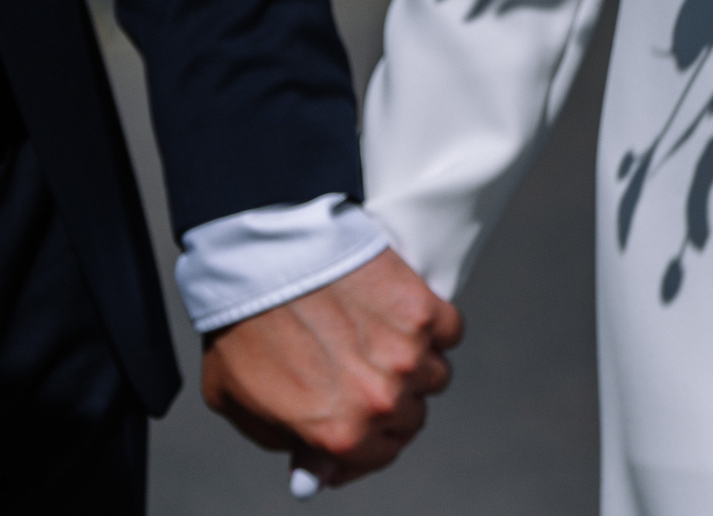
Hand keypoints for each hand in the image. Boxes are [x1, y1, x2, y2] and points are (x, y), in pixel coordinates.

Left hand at [200, 248, 464, 487]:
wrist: (262, 258)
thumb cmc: (241, 331)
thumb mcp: (242, 403)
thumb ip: (287, 442)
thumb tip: (315, 476)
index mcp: (341, 434)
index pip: (383, 454)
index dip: (369, 439)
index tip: (359, 421)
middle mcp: (383, 401)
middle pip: (413, 415)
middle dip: (391, 401)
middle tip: (364, 375)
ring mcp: (409, 354)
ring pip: (435, 373)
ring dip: (415, 363)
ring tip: (379, 340)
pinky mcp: (424, 309)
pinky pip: (449, 331)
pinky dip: (433, 328)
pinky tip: (400, 317)